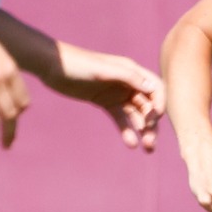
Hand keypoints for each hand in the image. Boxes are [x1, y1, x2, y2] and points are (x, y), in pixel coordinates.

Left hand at [50, 44, 164, 150]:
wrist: (52, 66)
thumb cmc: (78, 63)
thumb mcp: (103, 69)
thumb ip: (128, 77)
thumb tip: (152, 88)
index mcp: (132, 70)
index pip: (155, 88)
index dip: (159, 104)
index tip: (154, 119)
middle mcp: (128, 82)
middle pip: (148, 105)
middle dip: (152, 124)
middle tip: (150, 143)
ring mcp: (117, 93)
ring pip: (136, 114)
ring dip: (143, 130)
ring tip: (146, 148)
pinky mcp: (105, 102)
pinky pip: (120, 118)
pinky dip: (126, 130)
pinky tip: (131, 143)